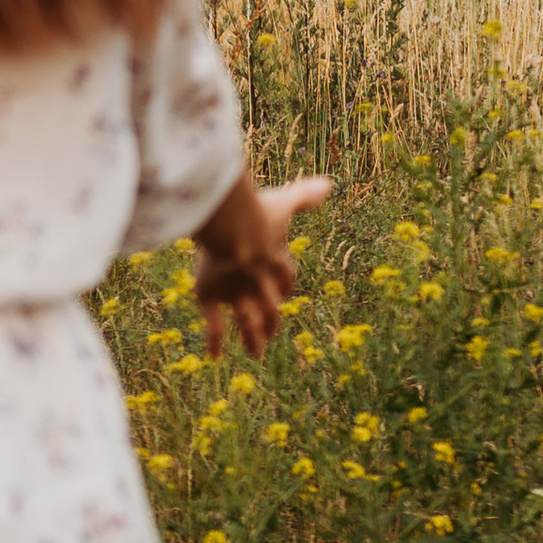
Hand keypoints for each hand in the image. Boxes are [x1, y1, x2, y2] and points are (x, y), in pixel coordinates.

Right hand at [192, 173, 331, 356]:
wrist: (234, 232)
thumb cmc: (259, 214)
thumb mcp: (284, 203)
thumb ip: (304, 196)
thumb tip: (329, 185)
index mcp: (276, 262)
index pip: (285, 278)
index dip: (285, 286)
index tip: (285, 293)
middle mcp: (259, 283)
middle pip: (271, 307)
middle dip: (272, 321)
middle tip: (273, 332)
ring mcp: (237, 293)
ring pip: (249, 322)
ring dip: (254, 340)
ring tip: (256, 355)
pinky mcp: (213, 298)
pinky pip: (215, 325)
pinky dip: (216, 342)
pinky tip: (215, 357)